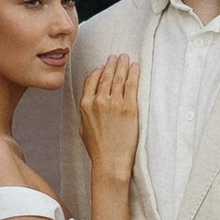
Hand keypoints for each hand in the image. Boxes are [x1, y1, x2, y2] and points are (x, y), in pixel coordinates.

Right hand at [76, 50, 140, 187]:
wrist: (110, 162)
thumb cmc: (98, 149)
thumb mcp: (83, 128)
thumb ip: (86, 113)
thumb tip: (90, 103)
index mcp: (85, 105)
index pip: (91, 80)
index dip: (98, 71)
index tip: (103, 66)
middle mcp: (98, 101)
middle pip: (105, 76)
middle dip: (111, 64)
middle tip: (116, 57)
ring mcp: (114, 103)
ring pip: (118, 77)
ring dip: (122, 65)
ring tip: (125, 58)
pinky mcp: (129, 108)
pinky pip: (131, 85)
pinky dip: (133, 73)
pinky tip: (135, 67)